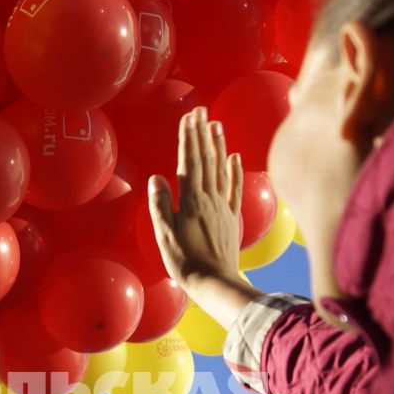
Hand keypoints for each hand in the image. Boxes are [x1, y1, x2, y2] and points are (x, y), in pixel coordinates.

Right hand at [149, 108, 244, 289]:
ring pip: (222, 169)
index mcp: (191, 200)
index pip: (189, 161)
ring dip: (218, 145)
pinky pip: (235, 188)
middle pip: (206, 159)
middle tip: (201, 110)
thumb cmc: (184, 262)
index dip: (189, 137)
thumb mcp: (165, 235)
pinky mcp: (232, 217)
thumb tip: (158, 178)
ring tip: (216, 124)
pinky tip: (235, 157)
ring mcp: (223, 206)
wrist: (215, 283)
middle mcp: (210, 198)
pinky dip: (235, 170)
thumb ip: (161, 205)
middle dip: (203, 133)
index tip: (189, 116)